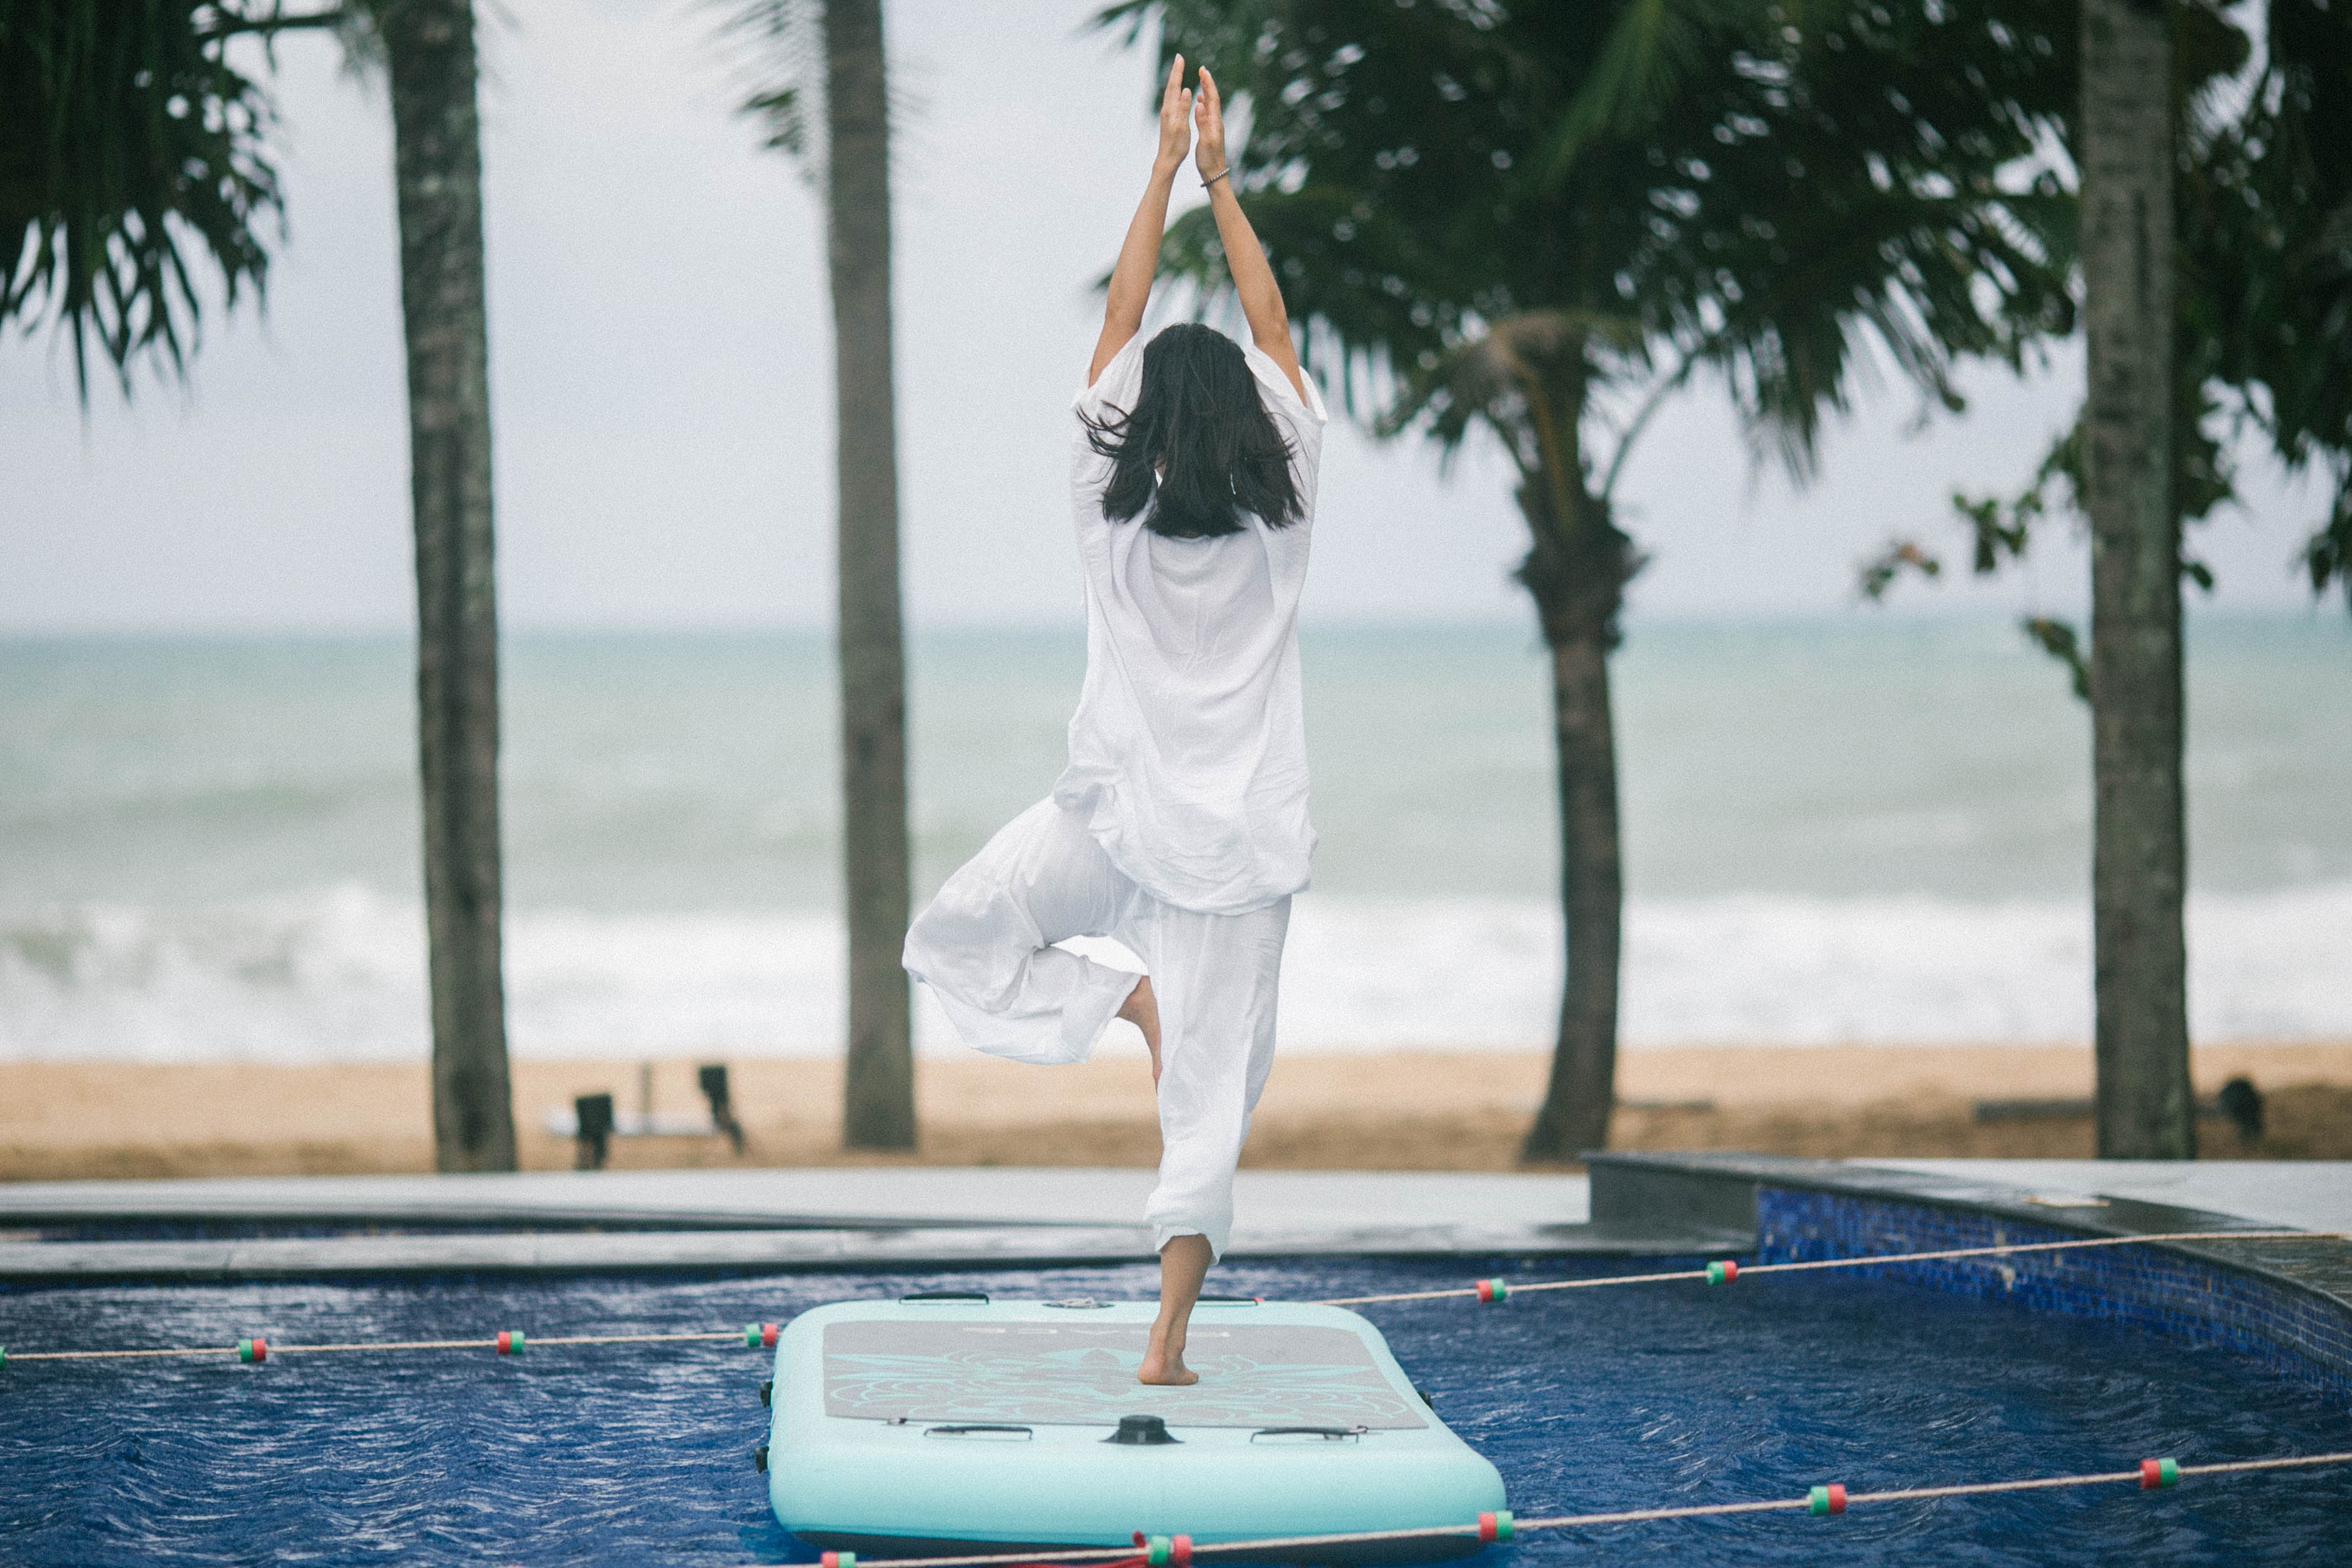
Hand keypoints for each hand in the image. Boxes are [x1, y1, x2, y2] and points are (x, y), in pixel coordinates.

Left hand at [1155, 54, 1192, 172]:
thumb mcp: (1182, 126)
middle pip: (1171, 86)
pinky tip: (1177, 91)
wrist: (1167, 159)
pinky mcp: (1168, 119)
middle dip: (1176, 71)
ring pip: (1170, 92)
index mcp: (1171, 110)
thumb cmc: (1176, 145)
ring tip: (1178, 69)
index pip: (1174, 86)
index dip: (1178, 71)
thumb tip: (1186, 89)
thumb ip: (1183, 107)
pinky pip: (1171, 100)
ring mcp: (1167, 114)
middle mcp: (1167, 110)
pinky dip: (1175, 91)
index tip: (1180, 58)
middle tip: (1179, 58)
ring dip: (1175, 79)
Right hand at [1192, 65, 1227, 180]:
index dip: (1208, 83)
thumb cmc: (1209, 160)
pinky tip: (1200, 102)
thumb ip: (1202, 122)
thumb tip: (1200, 104)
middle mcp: (1216, 122)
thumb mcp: (1205, 141)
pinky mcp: (1211, 131)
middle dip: (1207, 83)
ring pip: (1211, 104)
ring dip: (1206, 91)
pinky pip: (1208, 112)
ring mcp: (1214, 126)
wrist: (1215, 173)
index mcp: (1215, 122)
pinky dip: (1204, 103)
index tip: (1203, 70)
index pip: (1212, 98)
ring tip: (1201, 81)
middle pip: (1213, 98)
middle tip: (1202, 70)